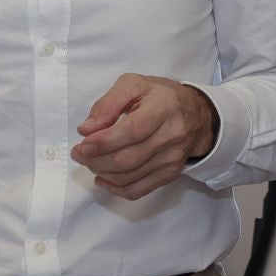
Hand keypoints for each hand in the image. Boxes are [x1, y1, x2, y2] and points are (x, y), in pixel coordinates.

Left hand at [73, 74, 218, 200]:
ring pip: (130, 177)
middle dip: (96, 160)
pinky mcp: (170, 174)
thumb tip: (87, 130)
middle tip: (79, 153)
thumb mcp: (134, 85)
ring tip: (89, 162)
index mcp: (164, 108)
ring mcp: (172, 159)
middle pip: (128, 159)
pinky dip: (115, 188)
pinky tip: (103, 178)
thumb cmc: (161, 97)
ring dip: (102, 173)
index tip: (83, 144)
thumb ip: (107, 104)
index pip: (132, 131)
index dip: (104, 142)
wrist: (197, 115)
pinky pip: (139, 190)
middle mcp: (172, 136)